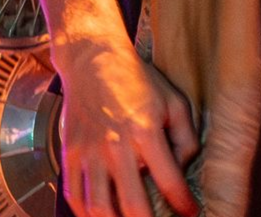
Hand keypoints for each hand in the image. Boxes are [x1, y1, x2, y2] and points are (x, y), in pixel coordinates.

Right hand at [56, 37, 199, 216]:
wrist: (92, 59)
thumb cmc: (136, 80)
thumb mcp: (174, 101)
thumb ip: (186, 138)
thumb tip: (184, 170)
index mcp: (144, 130)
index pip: (168, 179)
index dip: (182, 202)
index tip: (190, 212)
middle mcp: (115, 145)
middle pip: (131, 204)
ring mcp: (88, 151)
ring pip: (99, 207)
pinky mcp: (70, 153)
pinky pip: (74, 195)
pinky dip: (86, 213)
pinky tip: (101, 215)